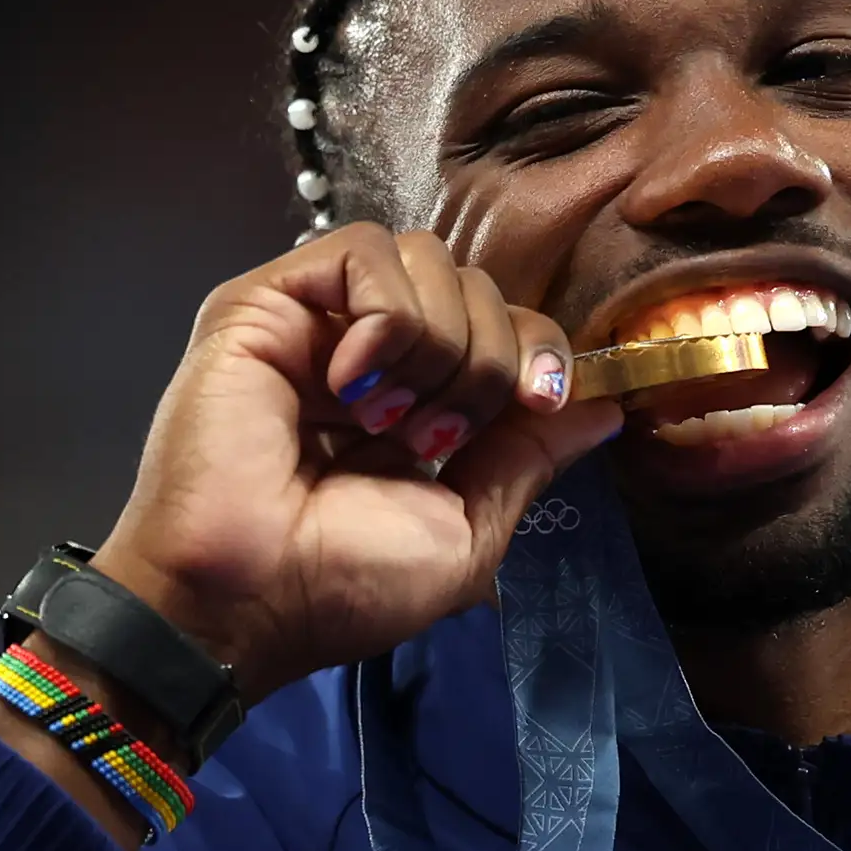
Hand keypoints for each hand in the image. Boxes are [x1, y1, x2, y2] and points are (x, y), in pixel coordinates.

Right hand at [85, 224, 625, 700]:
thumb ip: (527, 460)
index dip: (536, 353)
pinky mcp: (264, 302)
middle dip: (485, 360)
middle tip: (433, 438)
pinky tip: (356, 385)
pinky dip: (387, 316)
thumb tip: (605, 409)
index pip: (504, 326)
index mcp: (414, 403)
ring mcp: (314, 324)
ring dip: (436, 344)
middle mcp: (366, 354)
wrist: (245, 600)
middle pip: (474, 285)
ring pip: (426, 258)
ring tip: (385, 420)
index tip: (535, 406)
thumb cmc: (341, 585)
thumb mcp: (465, 529)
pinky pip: (363, 251)